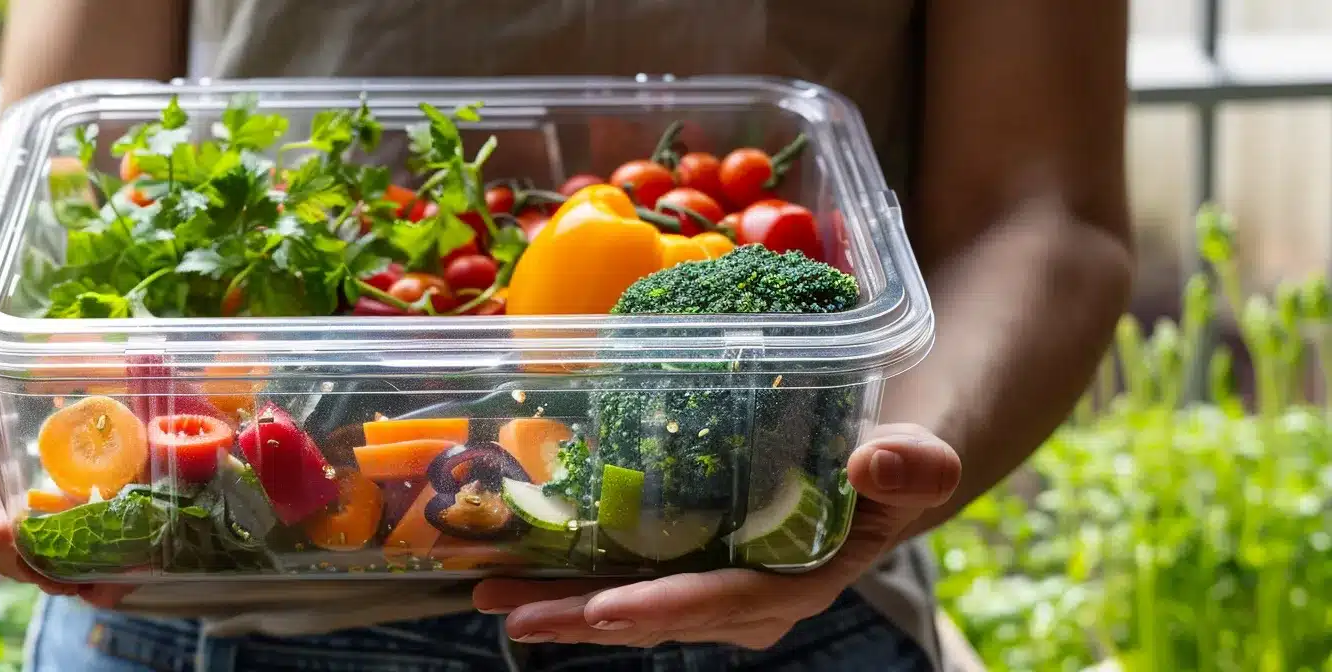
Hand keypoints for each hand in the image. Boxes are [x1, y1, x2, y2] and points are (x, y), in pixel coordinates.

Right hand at [0, 380, 132, 606]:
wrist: (5, 396)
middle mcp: (0, 532)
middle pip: (16, 561)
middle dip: (39, 568)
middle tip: (59, 568)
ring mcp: (42, 531)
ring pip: (58, 562)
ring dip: (78, 572)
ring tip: (100, 575)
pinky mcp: (81, 521)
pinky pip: (94, 547)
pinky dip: (109, 563)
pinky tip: (126, 568)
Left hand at [471, 423, 961, 648]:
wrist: (876, 474)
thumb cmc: (892, 467)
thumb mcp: (918, 462)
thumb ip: (914, 466)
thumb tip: (881, 459)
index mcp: (796, 583)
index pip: (724, 602)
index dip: (663, 608)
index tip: (603, 610)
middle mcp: (744, 601)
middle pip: (654, 614)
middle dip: (581, 618)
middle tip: (513, 614)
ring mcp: (708, 588)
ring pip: (625, 602)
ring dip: (557, 602)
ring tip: (489, 593)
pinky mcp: (682, 566)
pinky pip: (619, 576)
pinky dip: (566, 574)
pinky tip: (511, 564)